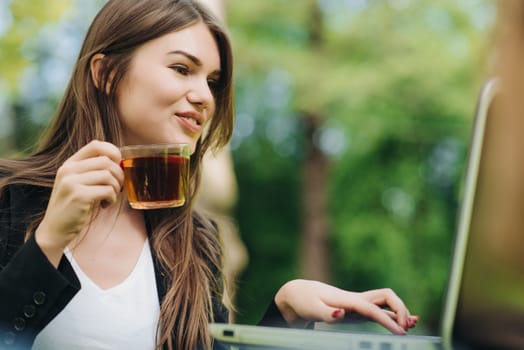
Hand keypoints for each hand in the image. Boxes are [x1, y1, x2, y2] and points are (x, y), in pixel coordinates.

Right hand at [35, 140, 123, 265]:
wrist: (54, 230)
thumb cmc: (73, 206)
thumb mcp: (78, 183)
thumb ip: (93, 170)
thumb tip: (121, 161)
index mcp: (69, 164)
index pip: (96, 145)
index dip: (113, 151)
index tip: (118, 165)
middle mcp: (69, 170)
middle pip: (106, 161)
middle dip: (119, 175)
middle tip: (117, 188)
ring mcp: (72, 182)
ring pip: (109, 175)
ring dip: (116, 188)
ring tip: (110, 197)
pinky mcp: (79, 196)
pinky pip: (108, 190)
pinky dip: (112, 199)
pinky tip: (104, 205)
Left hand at [274, 279, 417, 334]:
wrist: (299, 293)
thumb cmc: (305, 301)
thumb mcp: (311, 309)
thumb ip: (326, 313)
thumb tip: (341, 313)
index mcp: (348, 299)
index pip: (373, 308)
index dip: (388, 320)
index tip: (401, 333)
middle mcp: (357, 299)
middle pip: (387, 296)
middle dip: (400, 309)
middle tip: (405, 328)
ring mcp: (359, 302)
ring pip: (387, 301)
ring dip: (400, 310)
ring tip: (413, 325)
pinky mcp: (358, 308)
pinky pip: (381, 309)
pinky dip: (393, 314)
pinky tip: (404, 323)